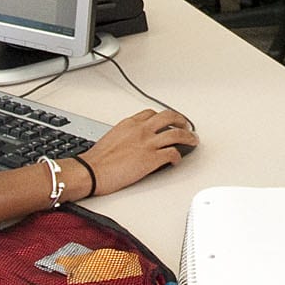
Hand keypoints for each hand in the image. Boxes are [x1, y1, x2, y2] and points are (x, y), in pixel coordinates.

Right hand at [80, 108, 196, 193]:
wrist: (91, 171)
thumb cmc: (96, 159)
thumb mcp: (111, 137)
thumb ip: (125, 135)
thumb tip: (131, 141)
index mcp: (129, 124)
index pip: (151, 113)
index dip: (163, 117)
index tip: (168, 121)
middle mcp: (141, 130)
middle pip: (169, 117)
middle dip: (181, 120)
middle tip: (186, 126)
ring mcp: (148, 143)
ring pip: (177, 134)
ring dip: (188, 137)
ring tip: (193, 140)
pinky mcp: (151, 159)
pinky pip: (172, 153)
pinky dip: (178, 156)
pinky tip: (177, 160)